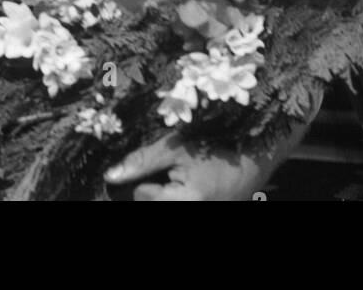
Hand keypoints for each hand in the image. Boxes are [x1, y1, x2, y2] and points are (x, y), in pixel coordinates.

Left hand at [106, 135, 268, 201]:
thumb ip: (143, 161)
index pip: (141, 196)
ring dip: (162, 195)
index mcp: (184, 202)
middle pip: (150, 204)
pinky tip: (186, 190)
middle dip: (153, 191)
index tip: (166, 168)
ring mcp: (199, 213)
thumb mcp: (176, 148)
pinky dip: (172, 198)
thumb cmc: (214, 151)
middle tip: (174, 176)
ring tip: (181, 184)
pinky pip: (174, 204)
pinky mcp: (202, 212)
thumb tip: (110, 176)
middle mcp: (189, 213)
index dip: (146, 178)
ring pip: (161, 205)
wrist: (252, 164)